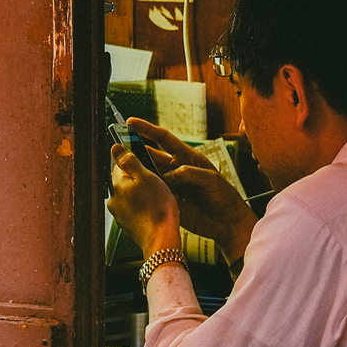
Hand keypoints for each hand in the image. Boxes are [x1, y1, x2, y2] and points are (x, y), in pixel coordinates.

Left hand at [107, 143, 181, 258]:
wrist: (161, 240)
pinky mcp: (129, 225)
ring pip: (132, 196)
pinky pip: (136, 210)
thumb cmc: (157, 208)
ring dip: (143, 194)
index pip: (119, 165)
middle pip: (126, 181)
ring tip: (160, 197)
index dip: (135, 162)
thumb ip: (129, 161)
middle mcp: (114, 200)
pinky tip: (156, 210)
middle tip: (157, 182)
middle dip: (140, 180)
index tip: (147, 164)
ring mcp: (120, 214)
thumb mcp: (146, 177)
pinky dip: (145, 208)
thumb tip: (116, 148)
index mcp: (116, 185)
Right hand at [124, 118, 256, 261]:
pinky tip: (133, 191)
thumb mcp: (210, 180)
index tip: (130, 122)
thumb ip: (188, 174)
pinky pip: (151, 193)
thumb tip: (167, 177)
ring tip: (123, 171)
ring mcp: (170, 185)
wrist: (227, 223)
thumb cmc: (224, 197)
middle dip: (134, 152)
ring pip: (148, 175)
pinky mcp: (167, 200)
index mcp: (186, 158)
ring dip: (137, 173)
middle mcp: (175, 169)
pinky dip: (143, 192)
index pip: (163, 139)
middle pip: (150, 156)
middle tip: (119, 151)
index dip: (146, 129)